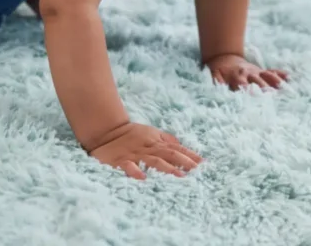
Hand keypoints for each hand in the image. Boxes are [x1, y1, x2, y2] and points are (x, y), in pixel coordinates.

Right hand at [88, 122, 202, 179]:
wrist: (107, 131)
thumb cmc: (131, 134)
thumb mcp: (151, 133)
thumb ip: (166, 140)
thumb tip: (182, 146)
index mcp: (156, 142)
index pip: (176, 149)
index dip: (189, 155)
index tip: (203, 164)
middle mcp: (148, 148)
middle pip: (169, 154)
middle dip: (183, 162)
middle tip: (196, 171)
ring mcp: (136, 154)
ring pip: (153, 161)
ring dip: (167, 168)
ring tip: (180, 176)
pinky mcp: (121, 160)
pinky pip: (129, 166)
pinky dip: (136, 171)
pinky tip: (144, 179)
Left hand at [205, 53, 288, 90]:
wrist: (224, 57)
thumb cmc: (218, 70)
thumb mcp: (213, 75)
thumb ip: (217, 82)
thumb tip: (220, 89)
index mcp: (237, 76)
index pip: (243, 85)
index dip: (249, 91)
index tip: (254, 97)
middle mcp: (248, 73)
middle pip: (258, 82)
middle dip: (265, 89)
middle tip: (272, 96)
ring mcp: (256, 72)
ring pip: (267, 76)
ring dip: (275, 82)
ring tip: (283, 88)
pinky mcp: (261, 71)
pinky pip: (271, 71)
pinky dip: (280, 74)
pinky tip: (288, 77)